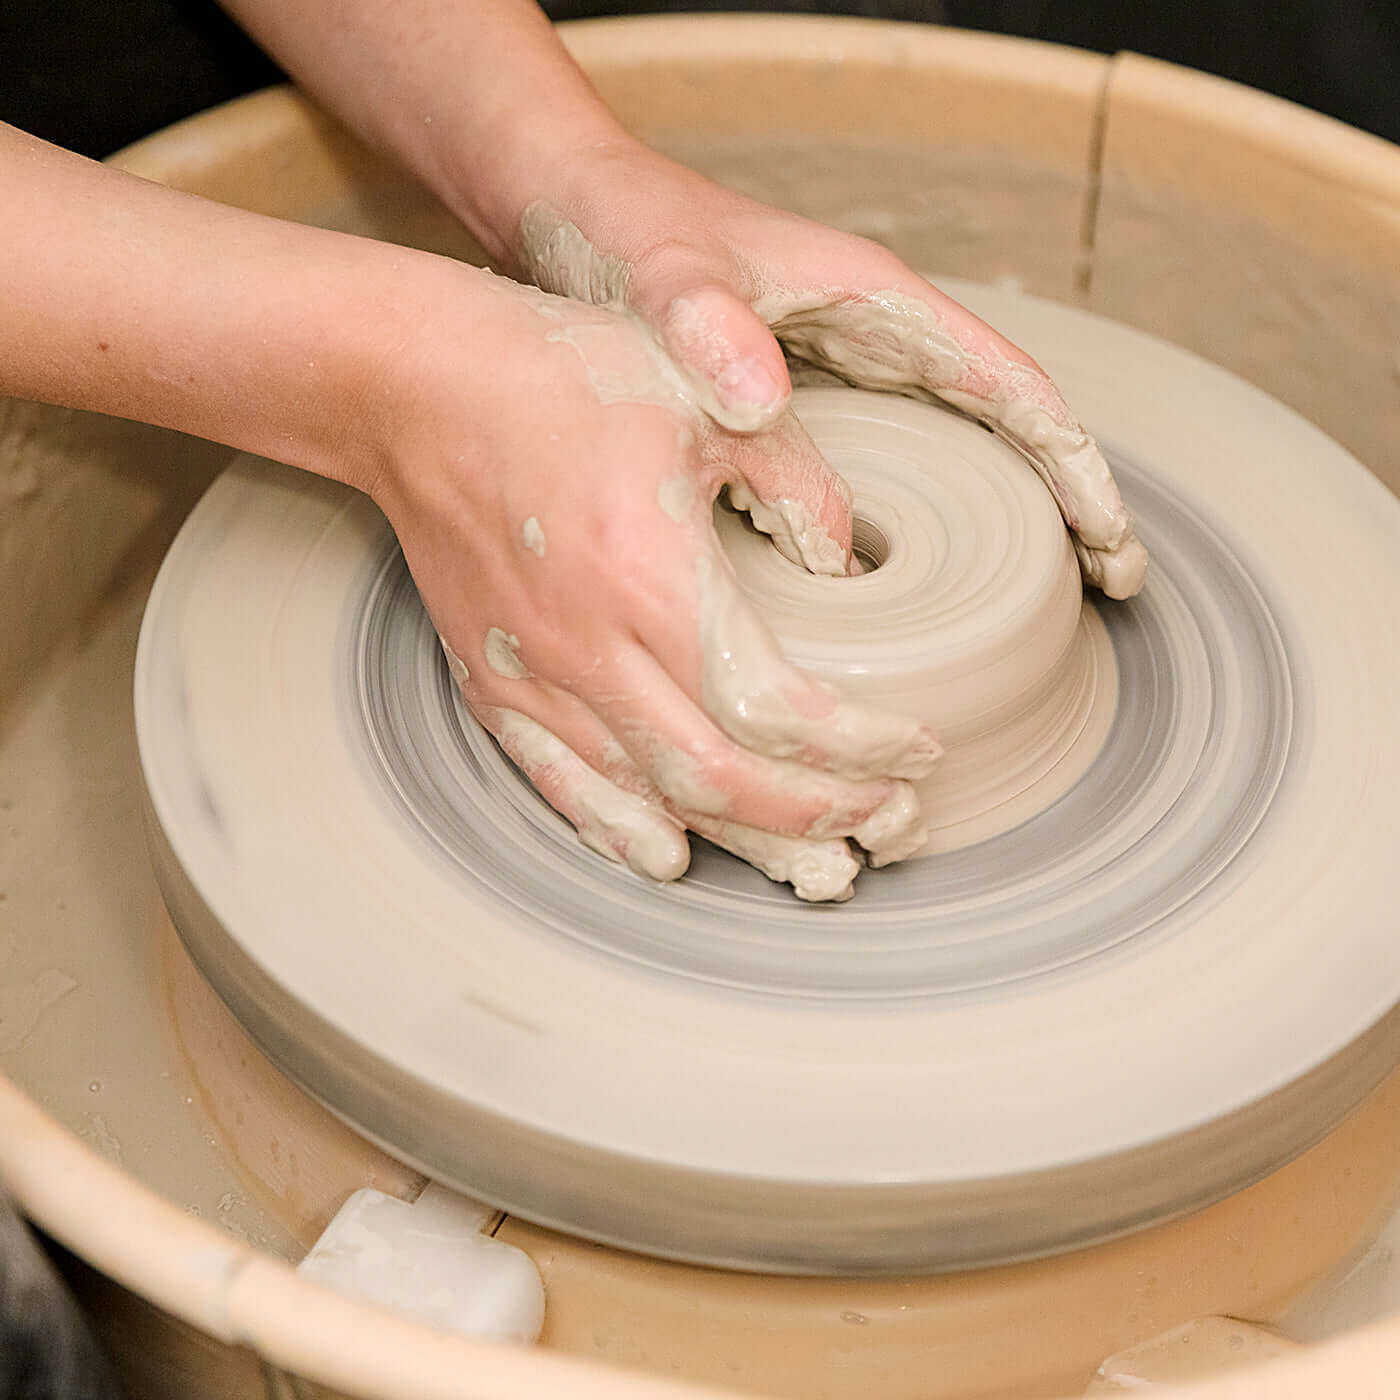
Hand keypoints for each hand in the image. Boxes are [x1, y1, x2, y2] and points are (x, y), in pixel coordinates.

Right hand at [371, 268, 940, 899]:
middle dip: (819, 814)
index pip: (774, 708)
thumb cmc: (560, 376)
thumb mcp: (706, 399)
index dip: (858, 746)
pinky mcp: (493, 685)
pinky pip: (561, 786)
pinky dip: (624, 829)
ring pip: (648, 800)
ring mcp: (532, 676)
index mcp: (650, 571)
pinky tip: (673, 853)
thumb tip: (846, 563)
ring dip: (742, 840)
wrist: (418, 388)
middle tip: (887, 820)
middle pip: (720, 779)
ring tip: (816, 857)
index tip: (916, 745)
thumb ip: (796, 481)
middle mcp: (588, 644)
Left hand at [505, 140, 1147, 599]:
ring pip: (959, 447)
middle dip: (1069, 501)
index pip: (1011, 387)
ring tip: (1049, 600)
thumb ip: (706, 323)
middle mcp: (875, 336)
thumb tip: (762, 400)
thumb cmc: (624, 231)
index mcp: (872, 302)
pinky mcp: (805, 402)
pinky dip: (933, 519)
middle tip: (1111, 586)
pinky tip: (922, 583)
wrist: (572, 212)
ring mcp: (845, 371)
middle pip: (1007, 424)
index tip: (1114, 539)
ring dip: (1011, 516)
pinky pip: (894, 464)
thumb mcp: (662, 275)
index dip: (1073, 466)